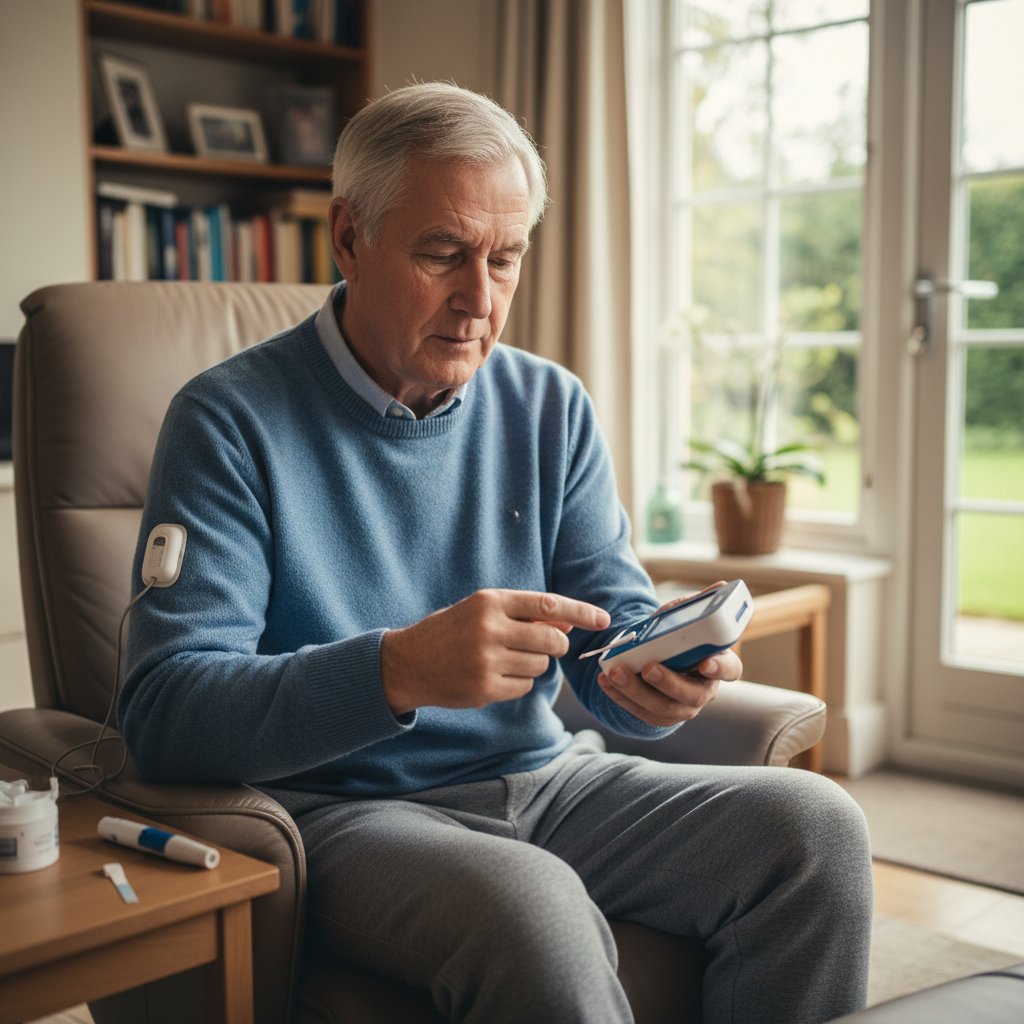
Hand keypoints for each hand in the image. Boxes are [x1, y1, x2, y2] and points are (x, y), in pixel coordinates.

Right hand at [381, 589, 610, 715]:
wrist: (407, 662)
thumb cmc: (451, 631)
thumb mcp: (483, 611)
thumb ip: (523, 614)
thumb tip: (569, 622)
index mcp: (490, 602)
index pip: (548, 604)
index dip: (581, 613)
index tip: (604, 619)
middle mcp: (490, 629)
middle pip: (551, 640)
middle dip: (556, 645)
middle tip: (544, 645)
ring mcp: (487, 661)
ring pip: (540, 666)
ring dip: (533, 665)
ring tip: (505, 660)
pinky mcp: (484, 689)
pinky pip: (524, 687)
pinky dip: (518, 684)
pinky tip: (494, 676)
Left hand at [596, 582, 742, 726]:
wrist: (656, 657)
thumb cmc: (677, 636)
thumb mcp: (685, 617)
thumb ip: (698, 605)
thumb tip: (721, 586)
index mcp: (718, 664)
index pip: (729, 670)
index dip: (719, 668)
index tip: (705, 663)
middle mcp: (704, 690)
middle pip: (692, 695)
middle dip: (668, 683)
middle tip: (648, 668)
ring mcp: (682, 707)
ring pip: (663, 707)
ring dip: (636, 691)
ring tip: (615, 672)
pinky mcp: (660, 715)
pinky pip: (641, 713)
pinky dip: (621, 697)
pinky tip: (606, 682)